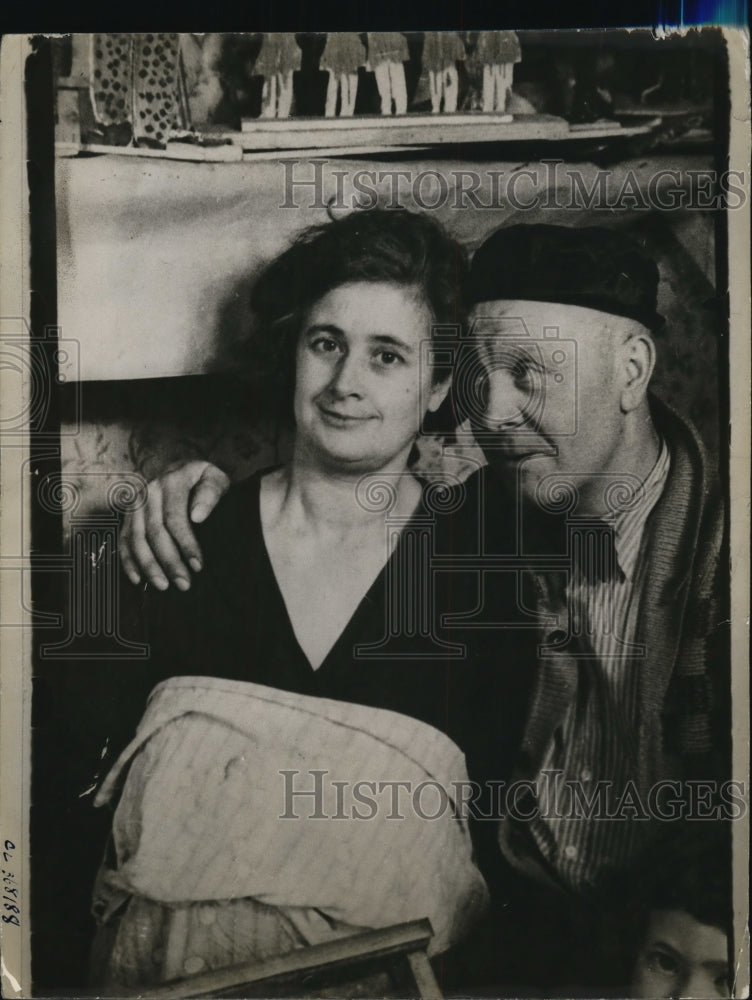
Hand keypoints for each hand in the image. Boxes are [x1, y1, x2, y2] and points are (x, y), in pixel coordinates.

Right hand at [119, 461, 229, 590]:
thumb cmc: (203, 479)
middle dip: (169, 561)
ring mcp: (136, 503)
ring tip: (163, 585)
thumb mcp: (215, 477)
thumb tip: (198, 516)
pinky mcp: (129, 514)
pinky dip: (128, 561)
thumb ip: (211, 492)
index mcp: (172, 480)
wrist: (184, 469)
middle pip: (155, 531)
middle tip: (183, 583)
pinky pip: (124, 539)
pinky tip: (138, 579)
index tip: (198, 566)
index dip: (186, 544)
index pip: (175, 517)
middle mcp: (150, 491)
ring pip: (136, 538)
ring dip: (148, 565)